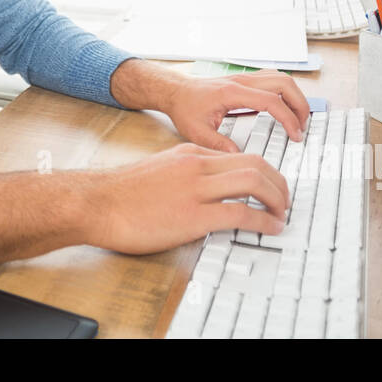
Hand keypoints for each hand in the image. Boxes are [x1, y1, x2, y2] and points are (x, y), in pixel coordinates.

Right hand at [84, 143, 288, 254]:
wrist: (96, 203)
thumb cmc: (122, 193)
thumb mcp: (160, 169)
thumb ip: (186, 173)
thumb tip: (209, 190)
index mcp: (190, 153)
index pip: (241, 155)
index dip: (265, 172)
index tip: (272, 187)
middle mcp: (198, 165)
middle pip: (256, 163)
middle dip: (279, 183)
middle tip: (285, 200)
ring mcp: (197, 190)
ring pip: (254, 182)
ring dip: (277, 199)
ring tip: (282, 214)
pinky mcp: (193, 216)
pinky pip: (241, 214)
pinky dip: (263, 222)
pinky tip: (270, 228)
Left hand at [165, 71, 310, 151]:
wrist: (175, 91)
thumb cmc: (185, 108)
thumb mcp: (197, 132)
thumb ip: (218, 145)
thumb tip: (240, 157)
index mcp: (232, 92)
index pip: (271, 101)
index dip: (288, 118)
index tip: (296, 135)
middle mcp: (241, 81)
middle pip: (284, 83)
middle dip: (300, 104)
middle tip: (302, 127)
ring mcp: (245, 78)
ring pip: (281, 78)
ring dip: (295, 97)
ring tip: (298, 119)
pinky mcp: (246, 80)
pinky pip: (274, 79)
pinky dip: (286, 92)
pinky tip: (285, 108)